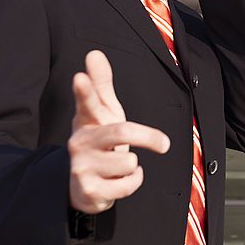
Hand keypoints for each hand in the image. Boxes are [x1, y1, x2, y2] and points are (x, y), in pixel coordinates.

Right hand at [68, 50, 169, 213]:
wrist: (83, 185)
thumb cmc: (99, 141)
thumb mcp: (103, 113)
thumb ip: (101, 85)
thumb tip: (94, 53)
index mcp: (87, 120)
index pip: (86, 102)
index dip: (85, 90)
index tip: (80, 77)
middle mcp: (80, 142)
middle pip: (122, 132)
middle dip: (148, 137)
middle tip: (164, 143)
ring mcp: (82, 167)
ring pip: (129, 162)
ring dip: (133, 166)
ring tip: (119, 167)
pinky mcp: (90, 191)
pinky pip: (128, 184)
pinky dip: (133, 182)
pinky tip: (119, 181)